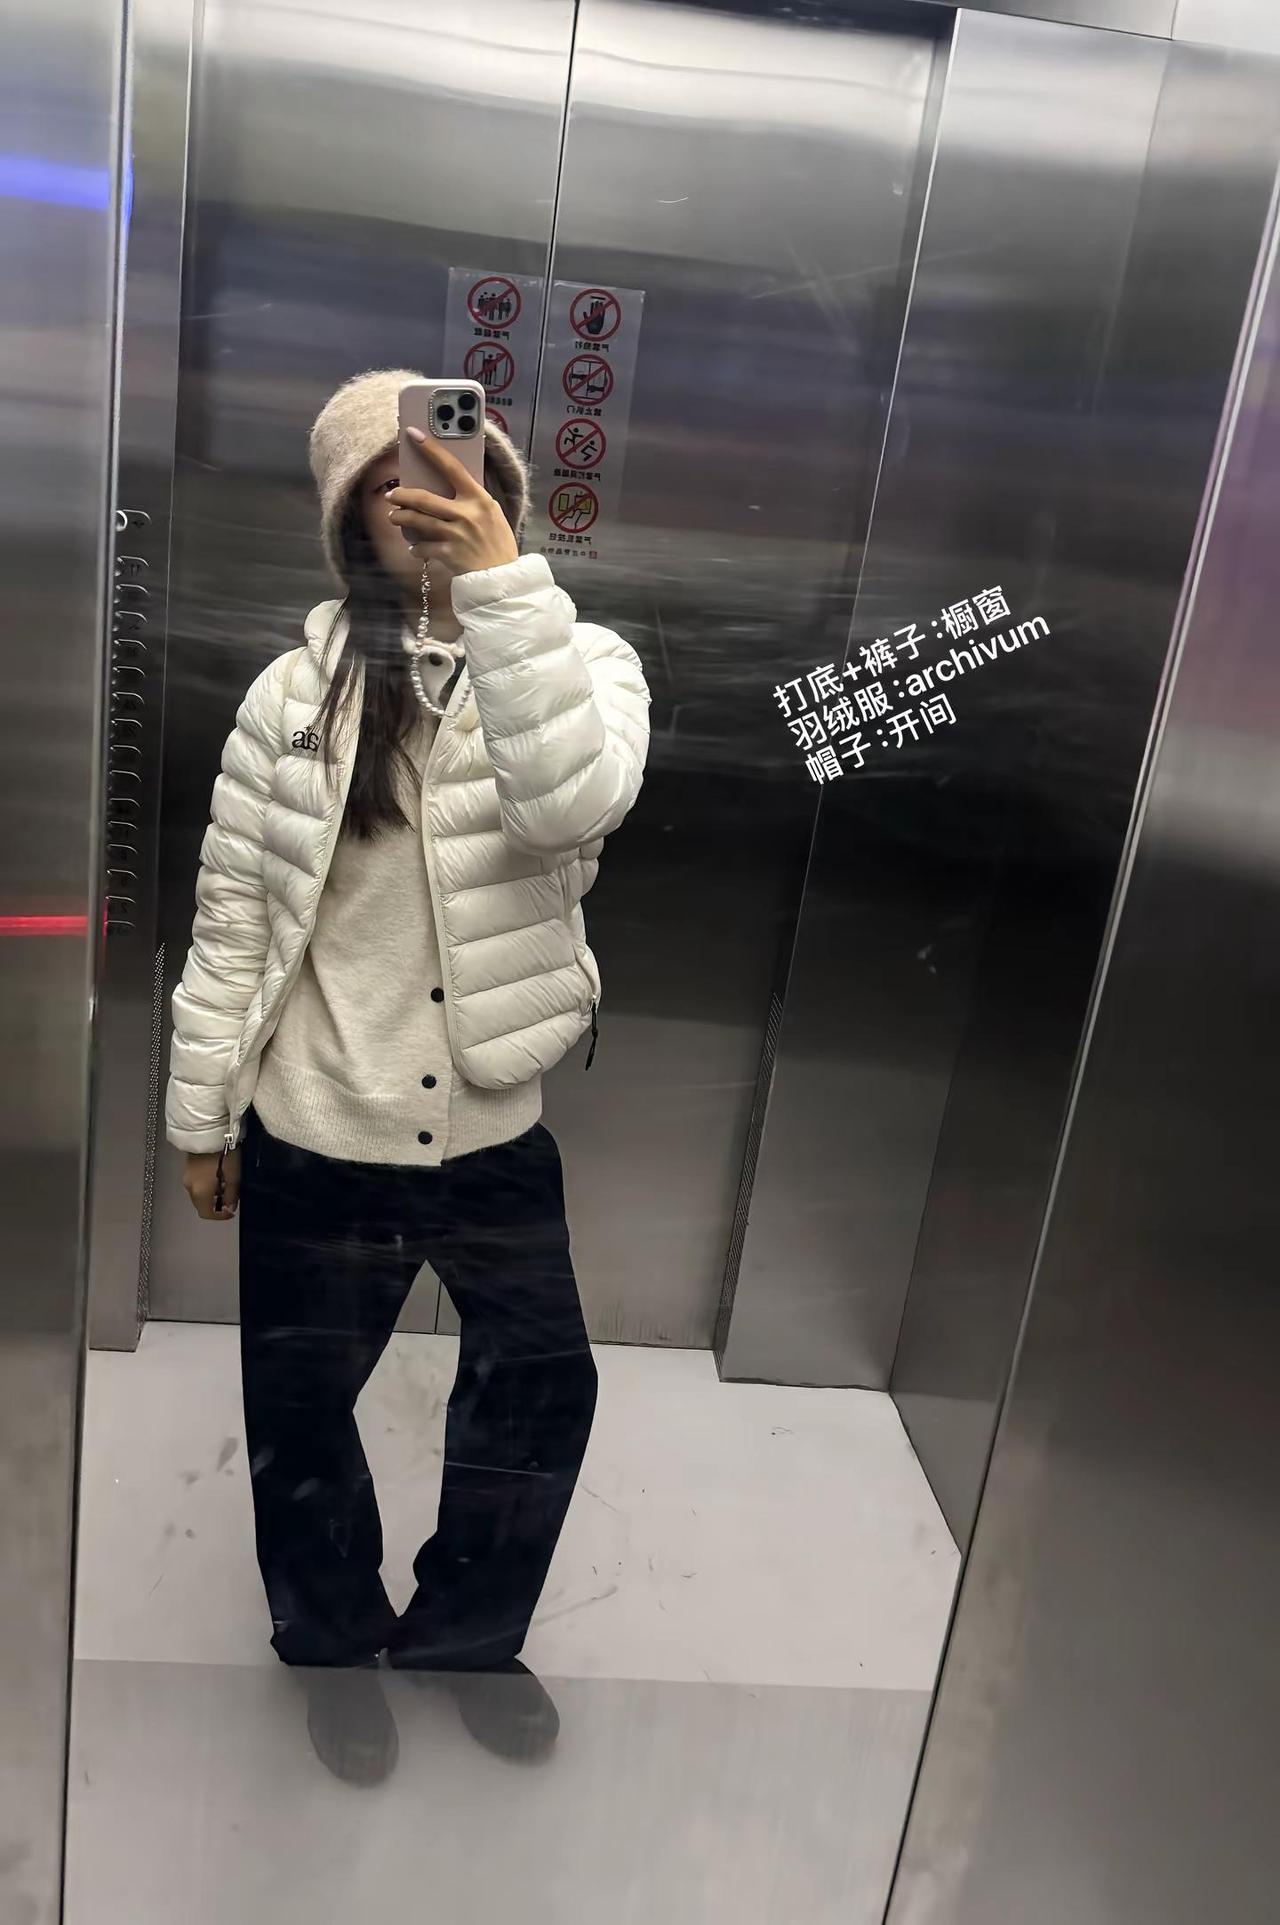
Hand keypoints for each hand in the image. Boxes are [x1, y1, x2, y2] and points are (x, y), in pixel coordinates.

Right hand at [183, 1148, 240, 1220]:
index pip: (207, 1214)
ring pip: (198, 1194)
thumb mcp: (234, 1176)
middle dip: (215, 1204)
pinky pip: (196, 1184)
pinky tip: (216, 1176)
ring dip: (211, 1195)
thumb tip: (230, 1207)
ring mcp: (186, 1176)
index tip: (231, 1211)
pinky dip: (206, 1186)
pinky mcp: (187, 1167)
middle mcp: (189, 1187)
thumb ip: (231, 1195)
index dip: (220, 1216)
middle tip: (229, 1197)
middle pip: (201, 1204)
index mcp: (200, 1193)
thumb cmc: (224, 1154)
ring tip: (224, 1185)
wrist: (210, 1131)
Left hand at [387, 433, 518, 583]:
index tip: (413, 435)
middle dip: (403, 496)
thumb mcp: (492, 513)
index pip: (452, 467)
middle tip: (393, 495)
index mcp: (479, 498)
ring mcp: (456, 534)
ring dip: (401, 518)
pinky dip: (416, 548)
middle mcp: (466, 514)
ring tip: (394, 517)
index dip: (431, 450)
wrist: (503, 577)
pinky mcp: (449, 554)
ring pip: (418, 521)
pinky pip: (424, 548)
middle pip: (425, 498)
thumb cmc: (498, 543)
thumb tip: (445, 487)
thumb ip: (471, 500)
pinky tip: (415, 548)